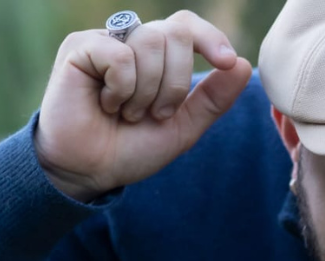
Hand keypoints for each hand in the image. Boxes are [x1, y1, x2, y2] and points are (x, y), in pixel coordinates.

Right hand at [34, 10, 251, 201]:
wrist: (91, 170)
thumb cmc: (133, 149)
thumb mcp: (183, 128)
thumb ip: (213, 99)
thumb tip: (244, 65)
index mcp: (157, 57)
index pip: (187, 27)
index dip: (210, 38)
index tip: (227, 61)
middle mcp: (131, 42)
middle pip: (175, 34)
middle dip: (176, 84)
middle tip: (156, 115)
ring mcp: (105, 41)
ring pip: (150, 42)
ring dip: (148, 92)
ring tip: (128, 114)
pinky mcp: (80, 47)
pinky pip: (120, 55)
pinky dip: (122, 89)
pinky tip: (106, 104)